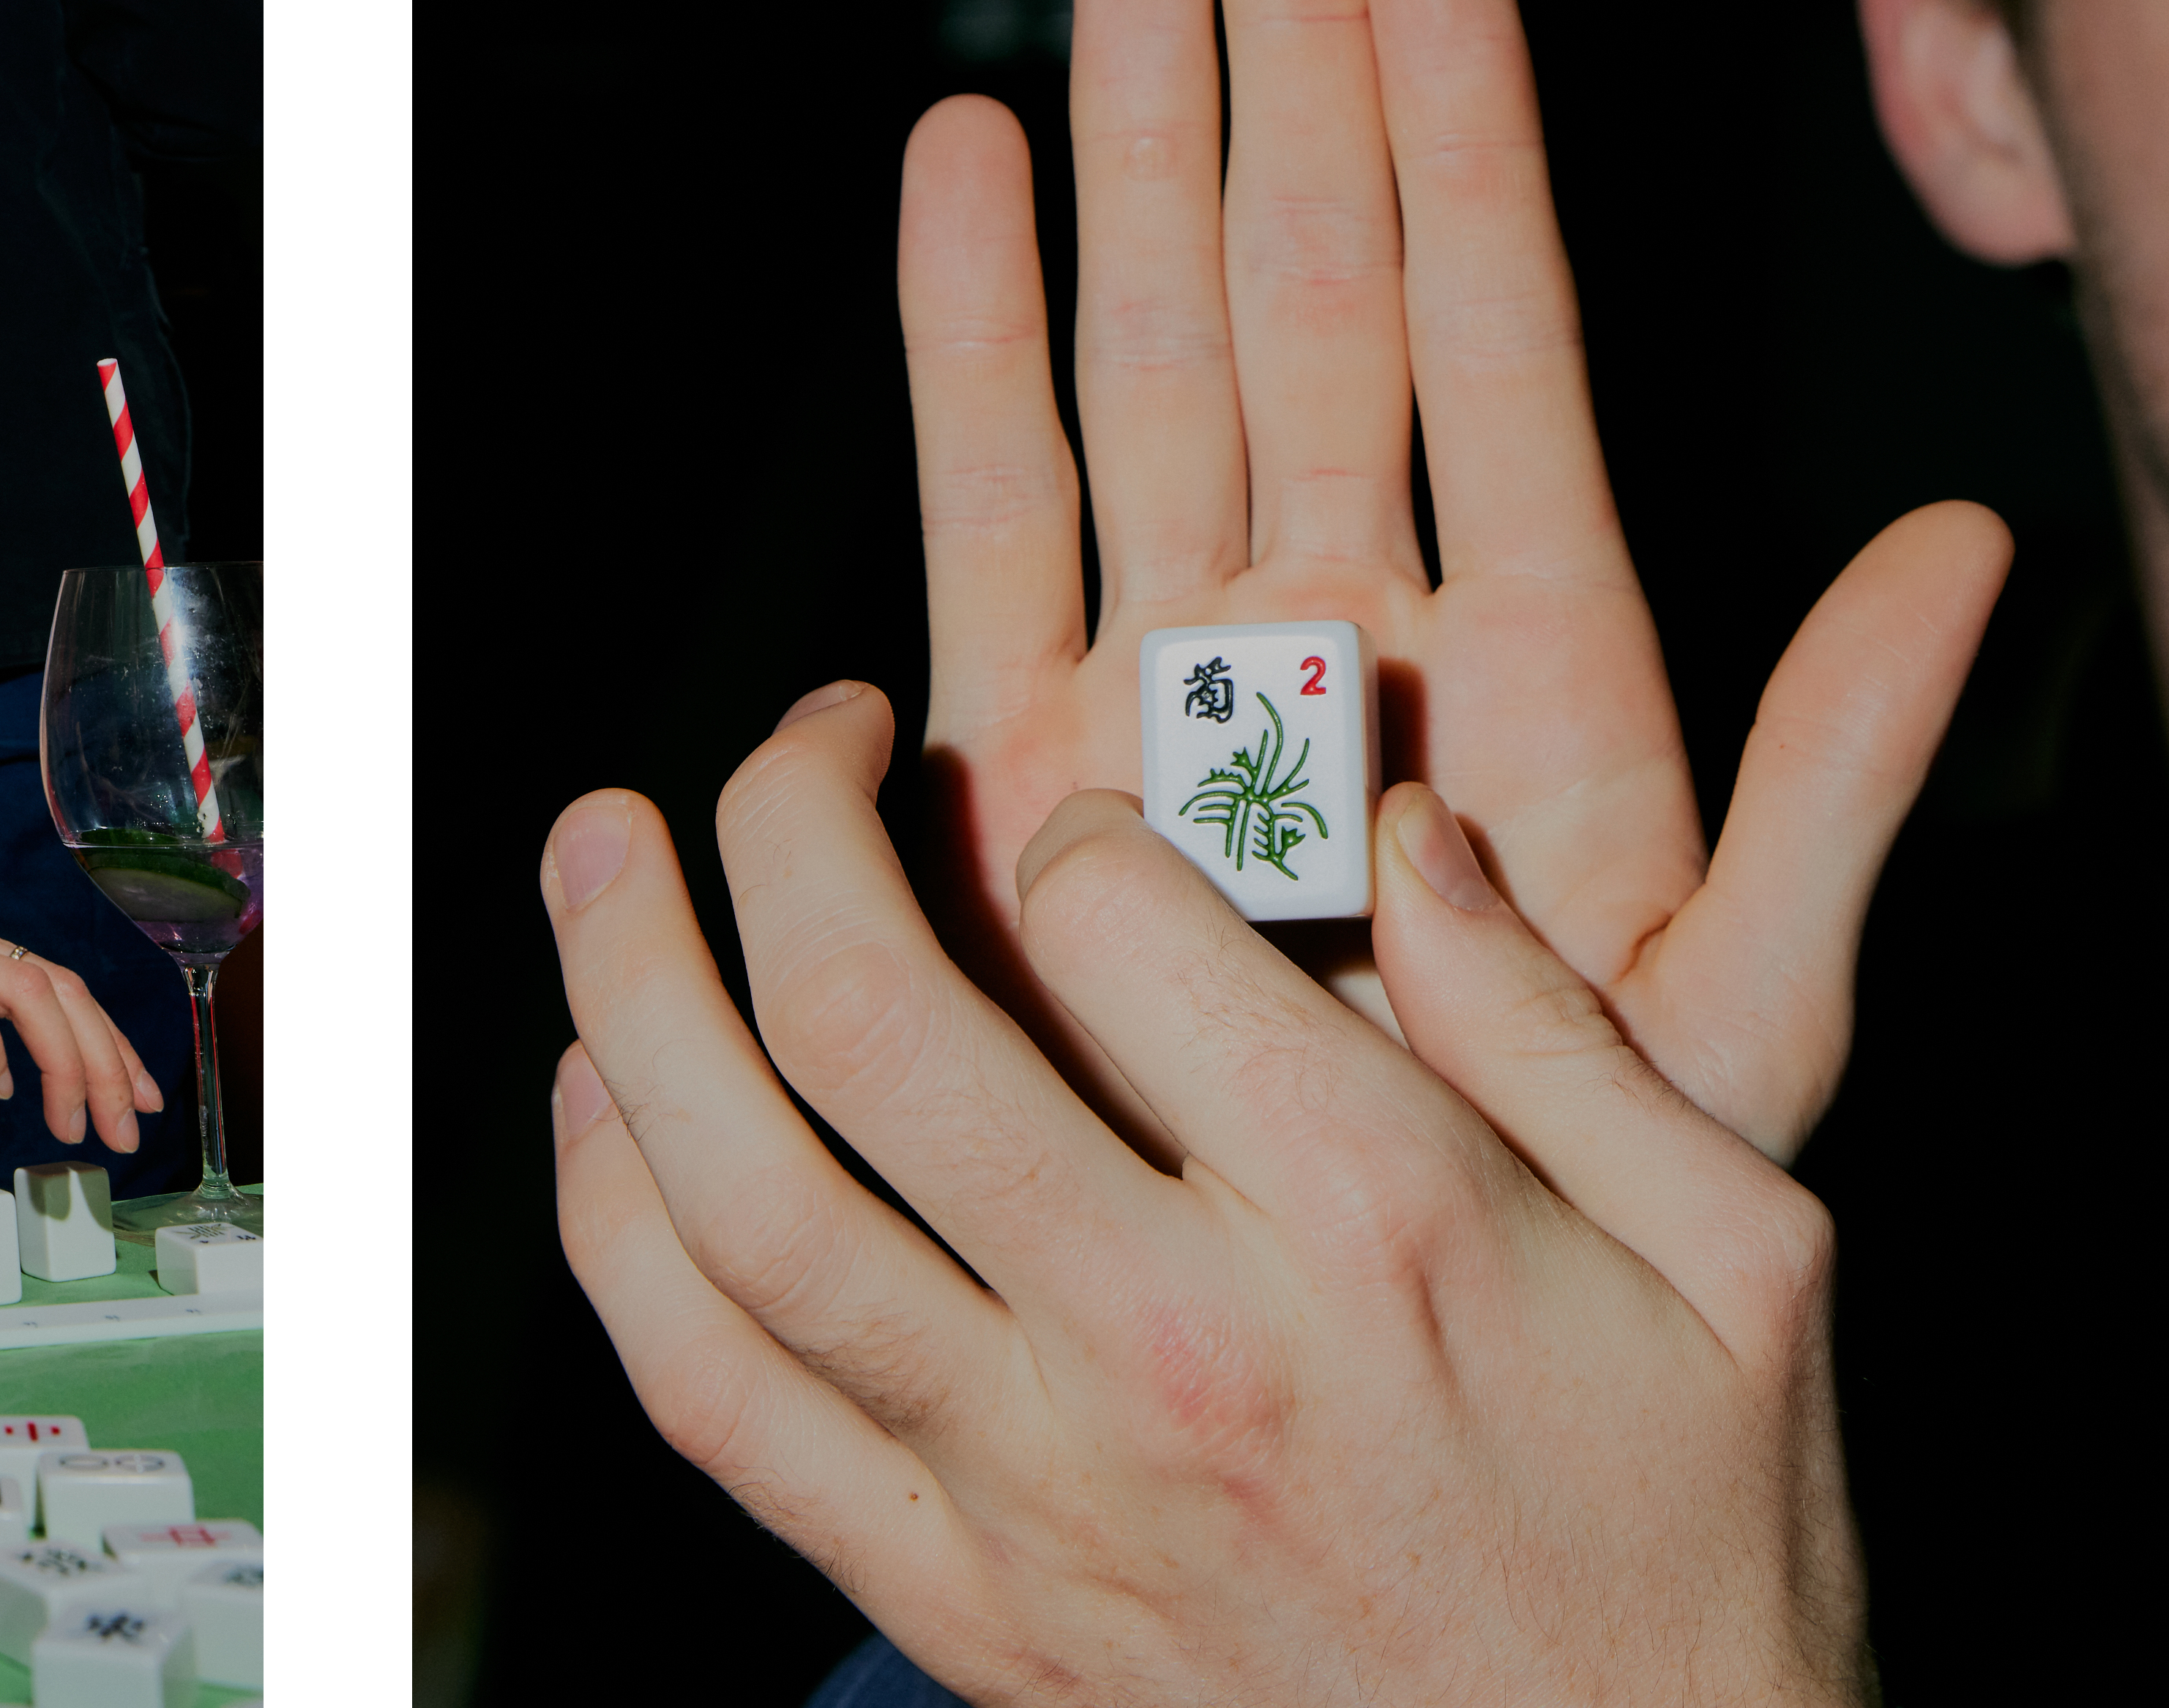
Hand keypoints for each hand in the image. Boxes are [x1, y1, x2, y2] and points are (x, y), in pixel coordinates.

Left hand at [551, 691, 1869, 1705]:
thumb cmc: (1690, 1548)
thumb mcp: (1737, 1262)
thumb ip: (1559, 1029)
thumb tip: (1404, 838)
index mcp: (1369, 1223)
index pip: (1111, 920)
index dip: (1067, 818)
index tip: (1086, 824)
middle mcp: (1169, 1346)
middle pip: (872, 1030)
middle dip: (785, 829)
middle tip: (791, 739)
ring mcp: (1032, 1487)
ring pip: (744, 1208)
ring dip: (631, 1000)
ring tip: (602, 855)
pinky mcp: (951, 1598)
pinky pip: (717, 1400)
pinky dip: (619, 1234)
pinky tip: (600, 1107)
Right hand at [910, 0, 2004, 1160]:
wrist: (1328, 1369)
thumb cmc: (1572, 1233)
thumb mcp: (1747, 1028)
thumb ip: (1837, 789)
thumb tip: (1974, 545)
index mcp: (1530, 670)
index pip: (1489, 335)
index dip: (1462, 128)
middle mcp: (1339, 627)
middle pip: (1309, 280)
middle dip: (1274, 54)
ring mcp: (1173, 671)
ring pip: (1149, 347)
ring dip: (1127, 140)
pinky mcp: (1022, 744)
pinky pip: (993, 498)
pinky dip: (971, 335)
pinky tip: (962, 172)